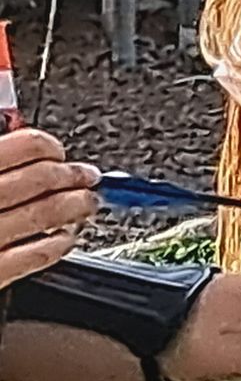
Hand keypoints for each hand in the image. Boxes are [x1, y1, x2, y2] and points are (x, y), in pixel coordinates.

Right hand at [0, 130, 97, 289]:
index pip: (26, 145)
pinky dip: (58, 245)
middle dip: (73, 176)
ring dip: (76, 206)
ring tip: (88, 204)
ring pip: (46, 214)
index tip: (59, 152)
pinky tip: (65, 240)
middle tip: (88, 177)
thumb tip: (12, 125)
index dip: (50, 147)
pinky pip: (35, 256)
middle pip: (43, 178)